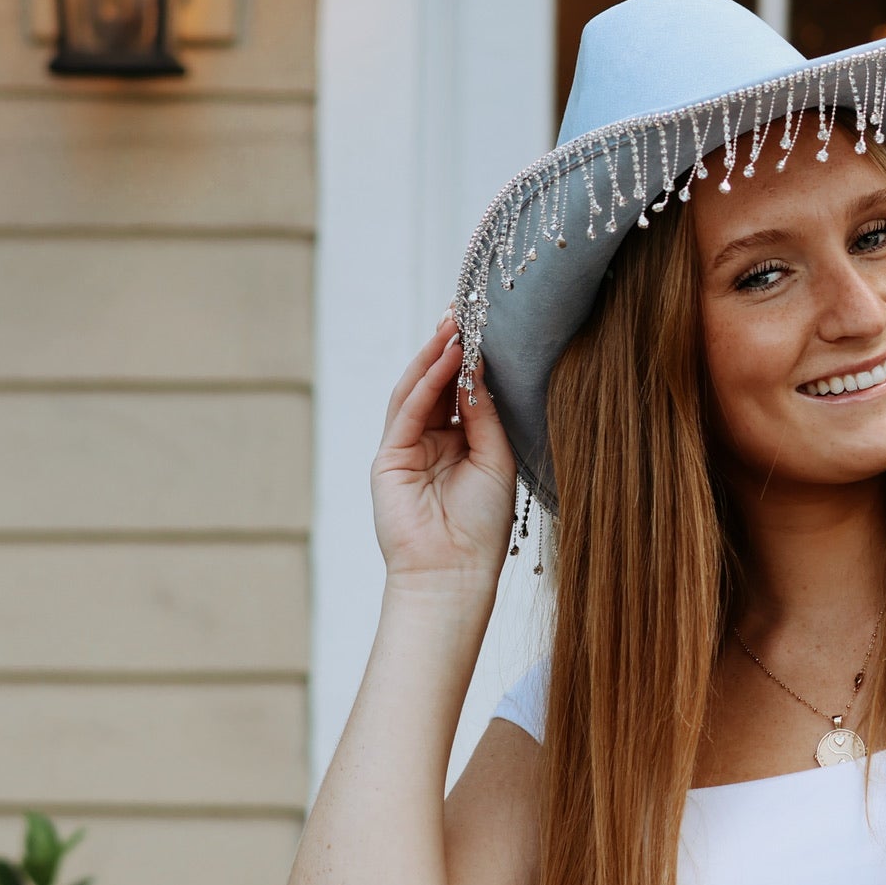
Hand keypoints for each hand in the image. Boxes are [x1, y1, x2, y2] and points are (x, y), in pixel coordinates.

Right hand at [370, 319, 516, 589]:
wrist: (455, 573)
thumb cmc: (483, 526)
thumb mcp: (496, 459)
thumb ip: (485, 414)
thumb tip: (478, 368)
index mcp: (459, 444)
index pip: (461, 391)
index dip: (471, 359)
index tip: (486, 325)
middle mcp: (431, 442)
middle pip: (436, 384)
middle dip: (449, 347)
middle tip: (466, 311)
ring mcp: (406, 448)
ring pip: (417, 391)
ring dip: (435, 356)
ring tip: (455, 325)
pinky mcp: (389, 458)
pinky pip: (408, 411)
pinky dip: (426, 383)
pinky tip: (446, 359)